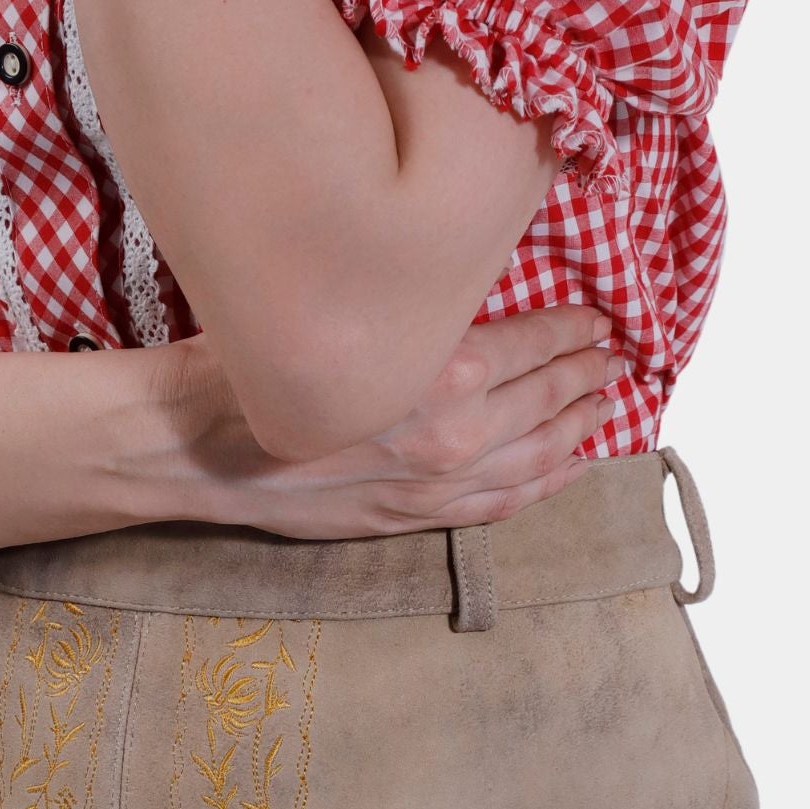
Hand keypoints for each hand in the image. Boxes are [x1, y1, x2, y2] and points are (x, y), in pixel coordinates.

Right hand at [155, 310, 621, 539]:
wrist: (197, 443)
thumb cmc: (257, 362)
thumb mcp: (344, 309)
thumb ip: (412, 311)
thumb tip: (460, 289)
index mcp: (441, 374)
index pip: (533, 344)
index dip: (572, 329)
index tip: (595, 315)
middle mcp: (452, 435)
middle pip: (546, 400)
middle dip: (586, 374)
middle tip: (612, 355)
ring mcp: (435, 487)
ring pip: (536, 458)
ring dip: (578, 429)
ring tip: (604, 404)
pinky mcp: (410, 519)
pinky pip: (500, 506)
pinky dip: (544, 485)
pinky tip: (570, 467)